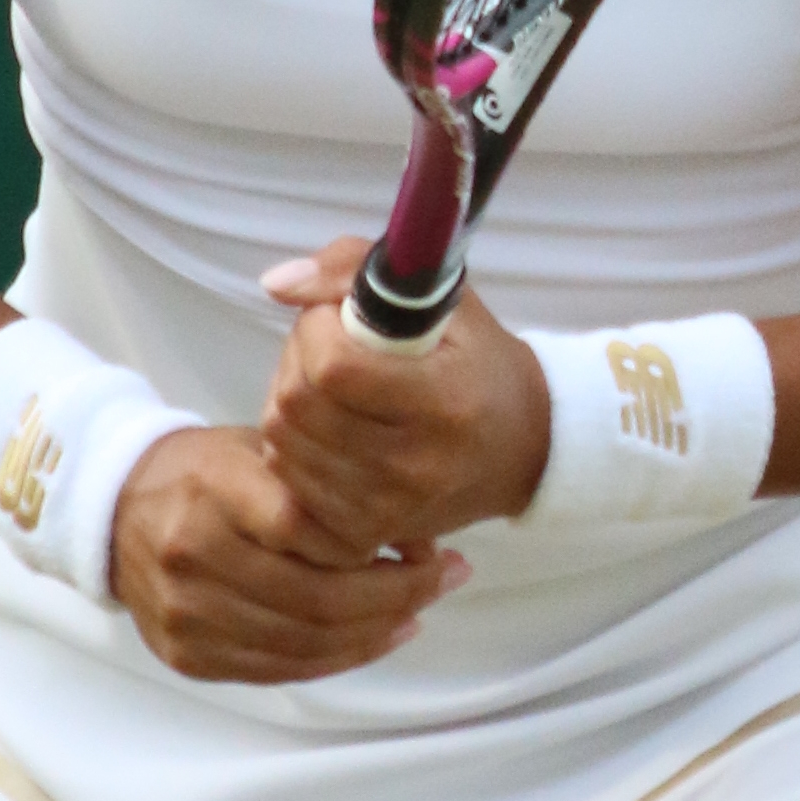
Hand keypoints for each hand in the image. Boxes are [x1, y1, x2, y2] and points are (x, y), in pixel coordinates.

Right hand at [110, 423, 467, 683]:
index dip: (381, 548)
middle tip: (448, 580)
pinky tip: (378, 636)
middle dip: (399, 596)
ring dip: (377, 632)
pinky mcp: (187, 654)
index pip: (309, 530)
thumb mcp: (261, 448)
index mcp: (215, 490)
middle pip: (317, 599)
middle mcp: (194, 554)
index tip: (430, 545)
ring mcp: (187, 613)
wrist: (116, 509)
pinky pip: (279, 669)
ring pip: (305, 644)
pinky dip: (338, 658)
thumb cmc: (208, 471)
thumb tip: (413, 531)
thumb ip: (325, 486)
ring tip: (420, 609)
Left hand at [259, 239, 552, 555]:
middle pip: (297, 405)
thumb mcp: (440, 296)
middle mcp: (414, 465)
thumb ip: (352, 267)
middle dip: (296, 359)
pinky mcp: (367, 533)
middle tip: (327, 347)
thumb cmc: (479, 362)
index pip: (333, 367)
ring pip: (283, 444)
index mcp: (442, 401)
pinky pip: (289, 484)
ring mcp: (388, 508)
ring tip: (327, 388)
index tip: (338, 317)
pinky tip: (325, 431)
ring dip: (288, 402)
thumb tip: (275, 283)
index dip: (317, 329)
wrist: (524, 449)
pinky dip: (295, 449)